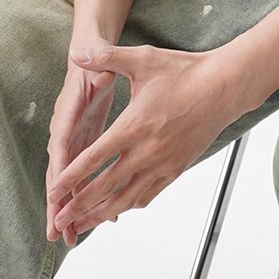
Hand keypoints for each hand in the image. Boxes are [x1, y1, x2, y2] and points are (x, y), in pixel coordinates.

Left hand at [47, 42, 246, 235]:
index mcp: (134, 126)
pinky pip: (149, 194)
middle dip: (79, 205)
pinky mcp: (177, 168)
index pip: (94, 158)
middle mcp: (147, 151)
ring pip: (127, 198)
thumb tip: (76, 51)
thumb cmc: (184, 71)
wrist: (225, 87)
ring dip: (102, 214)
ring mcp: (164, 163)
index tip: (53, 193)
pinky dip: (130, 205)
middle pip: (106, 186)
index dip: (71, 177)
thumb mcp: (142, 59)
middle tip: (59, 220)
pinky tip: (118, 210)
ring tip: (81, 227)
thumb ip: (106, 57)